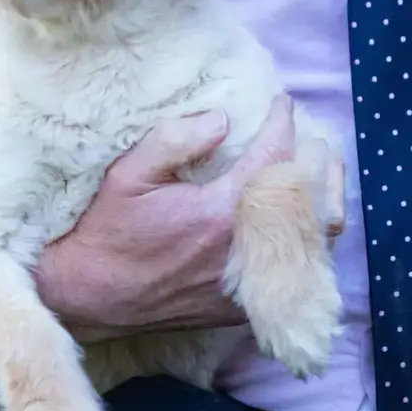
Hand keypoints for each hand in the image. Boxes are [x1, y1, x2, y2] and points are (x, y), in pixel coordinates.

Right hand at [35, 95, 297, 338]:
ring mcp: (247, 285)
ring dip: (323, 204)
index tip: (281, 103)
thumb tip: (222, 119)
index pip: (272, 159)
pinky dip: (306, 241)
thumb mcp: (129, 173)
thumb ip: (175, 140)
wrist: (87, 297)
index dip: (283, 123)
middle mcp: (243, 251)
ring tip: (318, 175)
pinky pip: (295, 273)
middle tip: (312, 139)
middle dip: (319, 164)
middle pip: (313, 205)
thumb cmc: (106, 230)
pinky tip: (299, 220)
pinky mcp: (243, 307)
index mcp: (219, 213)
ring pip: (315, 244)